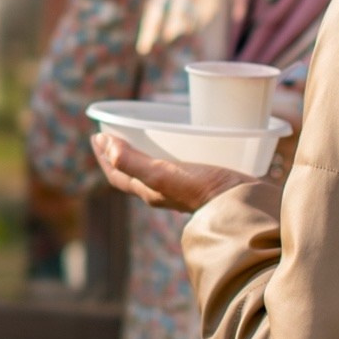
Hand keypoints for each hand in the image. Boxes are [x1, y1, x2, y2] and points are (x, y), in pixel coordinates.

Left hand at [92, 132, 258, 213]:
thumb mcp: (163, 174)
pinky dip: (167, 154)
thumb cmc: (202, 189)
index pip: (117, 174)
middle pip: (132, 173)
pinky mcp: (199, 182)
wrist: (242, 204)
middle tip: (113, 134)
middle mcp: (161, 193)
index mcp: (148, 192)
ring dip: (142, 154)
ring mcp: (181, 189)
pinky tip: (178, 144)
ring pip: (153, 171)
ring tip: (141, 136)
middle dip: (119, 155)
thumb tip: (104, 144)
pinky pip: (174, 167)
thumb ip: (134, 162)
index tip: (96, 135)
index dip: (104, 156)